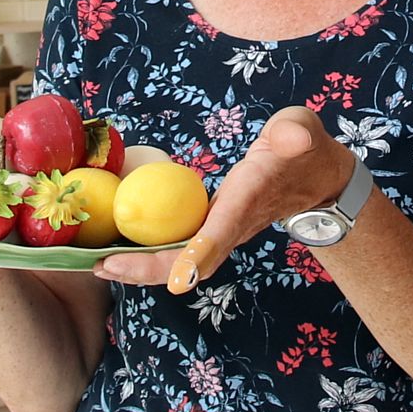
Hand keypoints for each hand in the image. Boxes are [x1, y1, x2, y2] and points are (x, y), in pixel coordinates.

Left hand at [95, 106, 352, 293]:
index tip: (178, 280)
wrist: (314, 177)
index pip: (225, 229)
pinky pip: (176, 249)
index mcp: (251, 198)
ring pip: (180, 260)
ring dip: (141, 267)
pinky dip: (146, 255)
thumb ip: (296, 133)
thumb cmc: (303, 149)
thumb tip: (291, 135)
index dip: (201, 253)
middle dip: (150, 268)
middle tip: (105, 267)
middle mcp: (234, 224)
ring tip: (98, 266)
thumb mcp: (302, 131)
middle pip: (192, 259)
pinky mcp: (211, 228)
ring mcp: (222, 230)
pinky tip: (113, 250)